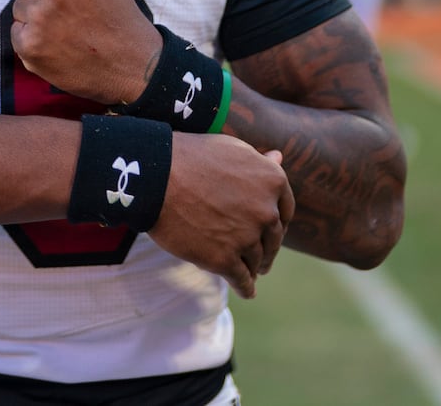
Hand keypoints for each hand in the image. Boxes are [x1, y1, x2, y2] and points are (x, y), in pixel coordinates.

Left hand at [10, 0, 161, 104]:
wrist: (134, 67)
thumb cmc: (118, 20)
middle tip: (71, 12)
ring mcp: (40, 16)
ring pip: (20, 6)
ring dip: (37, 17)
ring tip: (67, 30)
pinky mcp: (29, 44)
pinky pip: (17, 31)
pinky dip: (33, 39)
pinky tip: (57, 46)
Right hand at [150, 134, 292, 298]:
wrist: (155, 177)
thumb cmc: (190, 158)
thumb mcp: (231, 150)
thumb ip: (258, 162)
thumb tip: (278, 158)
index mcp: (272, 181)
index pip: (285, 210)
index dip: (278, 222)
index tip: (271, 231)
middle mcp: (266, 211)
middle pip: (272, 238)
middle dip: (267, 249)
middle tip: (261, 259)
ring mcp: (246, 237)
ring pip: (257, 260)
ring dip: (253, 268)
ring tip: (247, 272)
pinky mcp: (224, 259)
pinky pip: (241, 280)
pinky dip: (245, 287)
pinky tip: (246, 291)